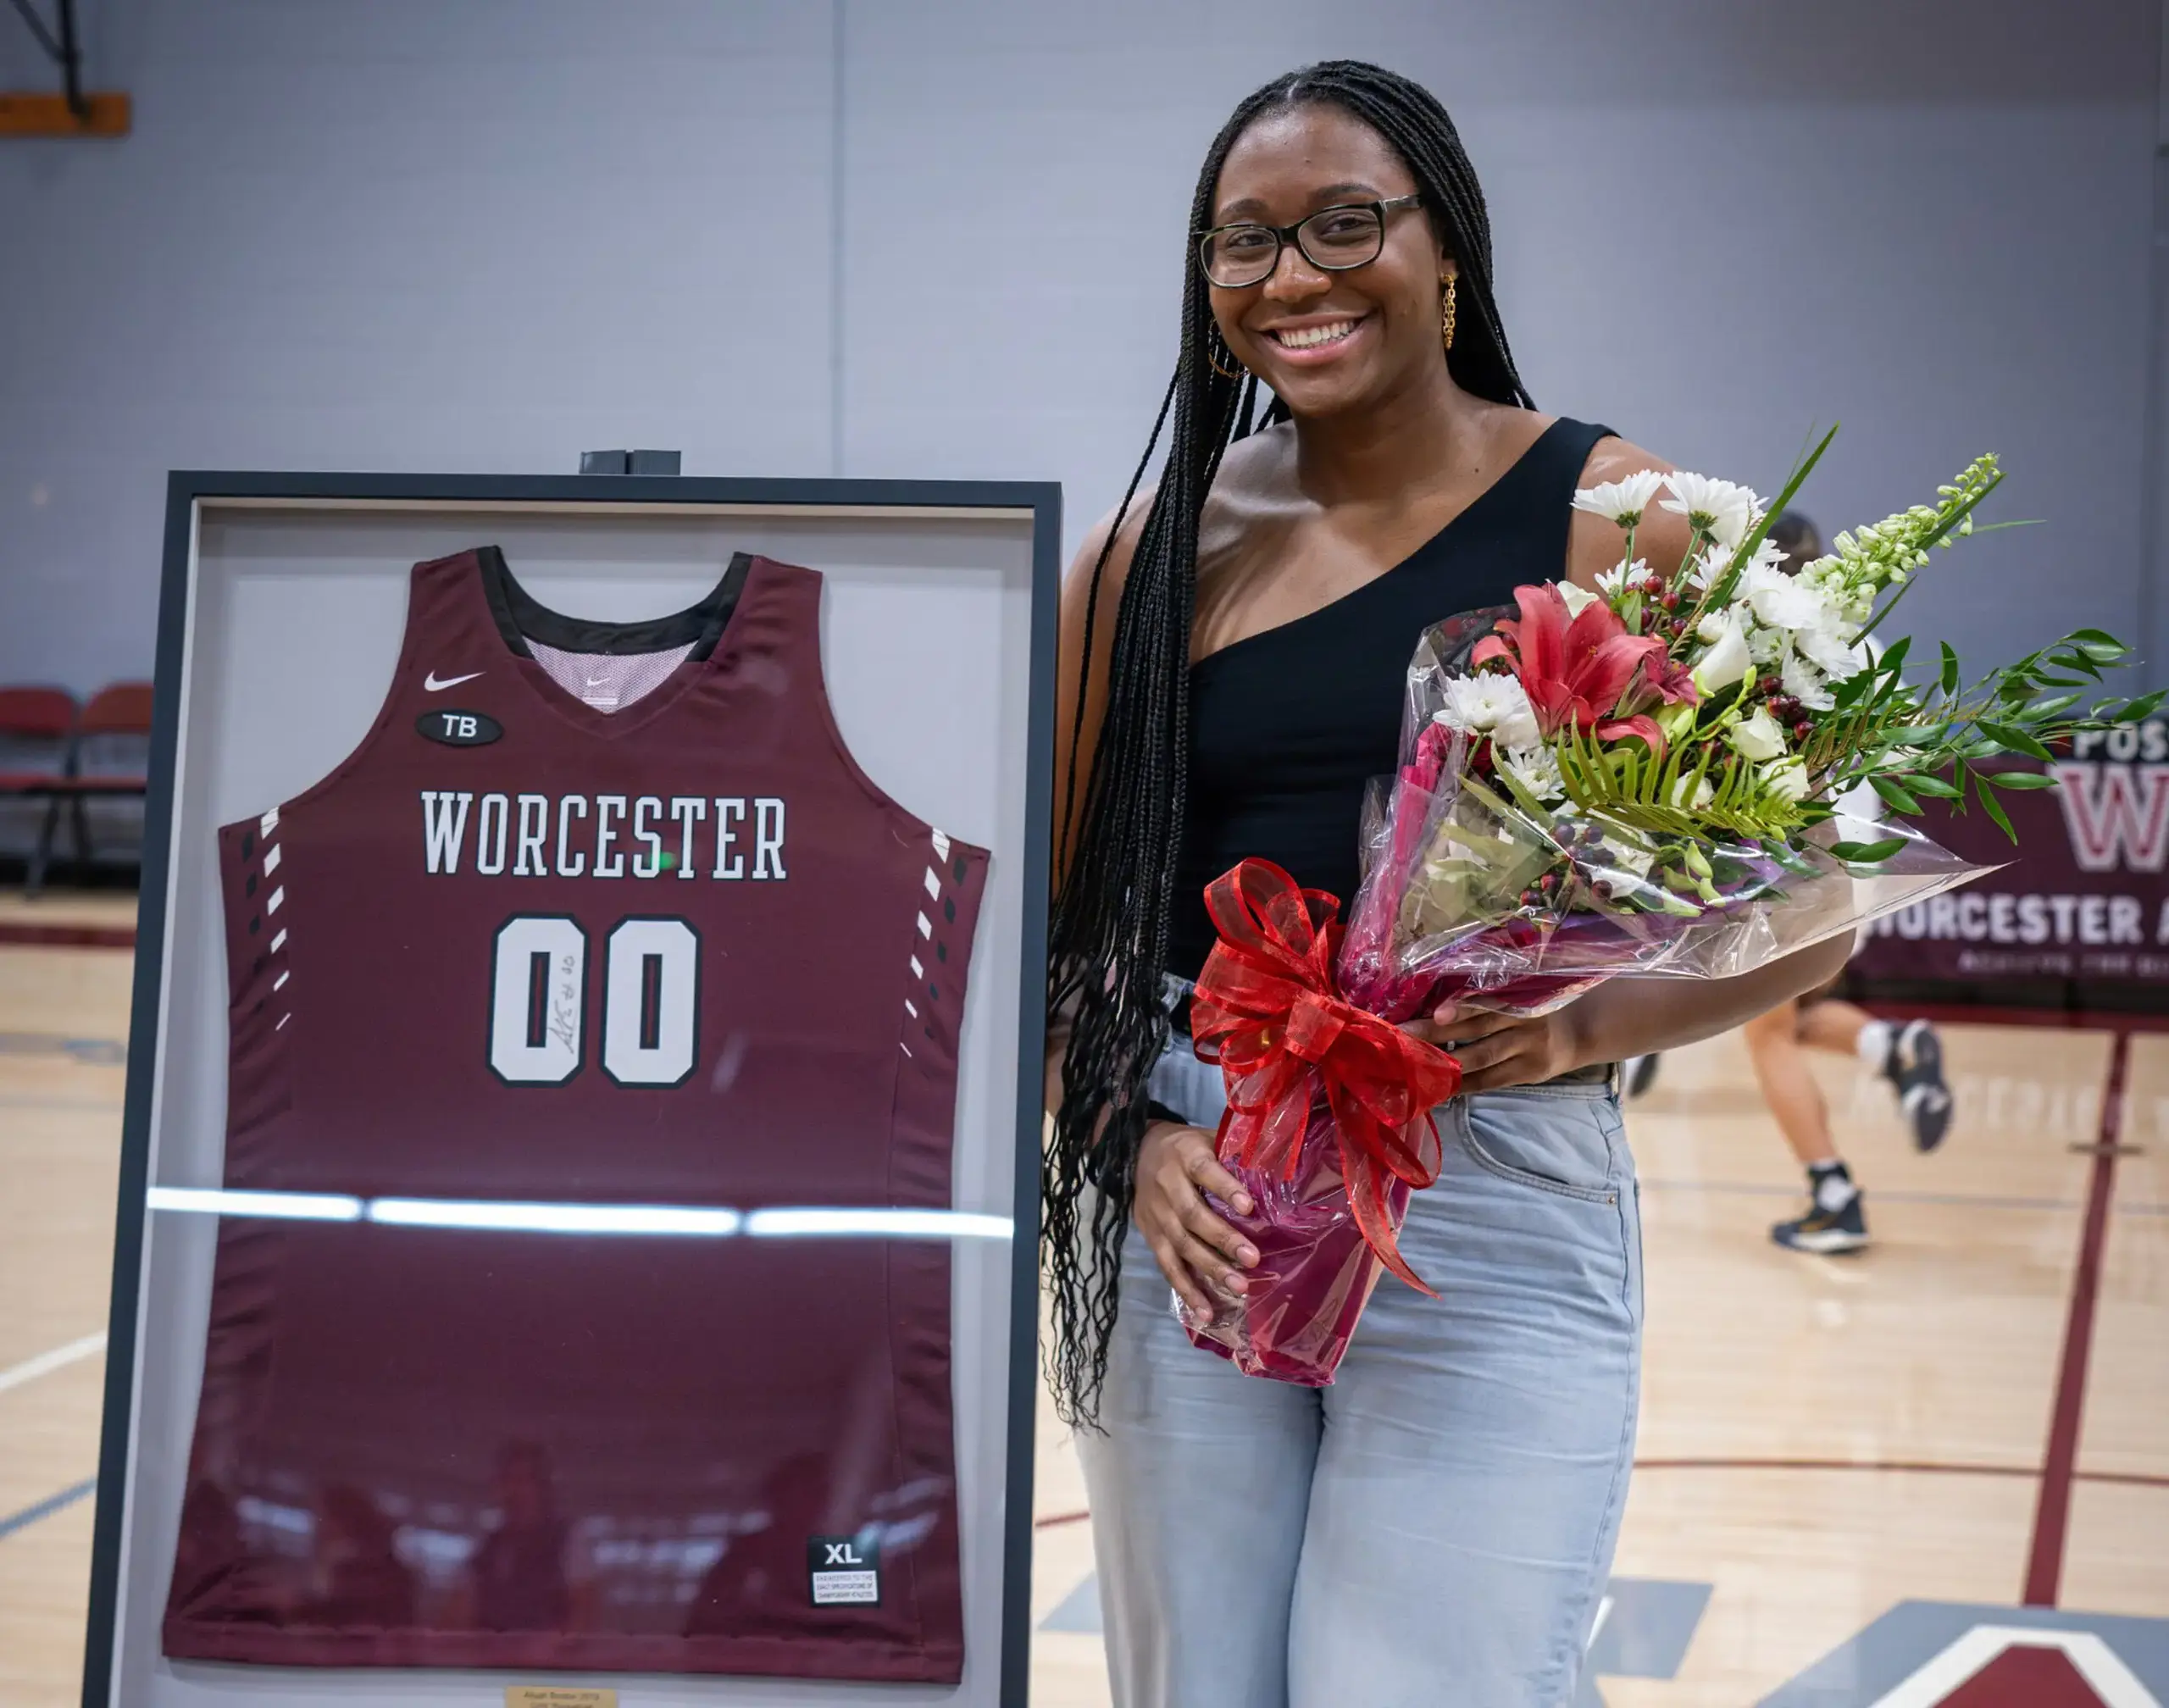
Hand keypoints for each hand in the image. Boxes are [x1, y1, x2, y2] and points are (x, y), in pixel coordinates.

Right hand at [1132, 1121, 1259, 1323]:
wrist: (1135, 1153)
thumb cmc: (1187, 1148)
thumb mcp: (1207, 1139)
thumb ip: (1234, 1155)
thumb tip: (1279, 1174)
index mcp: (1186, 1156)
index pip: (1204, 1170)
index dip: (1225, 1188)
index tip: (1249, 1206)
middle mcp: (1167, 1185)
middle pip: (1193, 1215)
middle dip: (1223, 1239)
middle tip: (1252, 1260)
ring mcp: (1156, 1215)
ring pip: (1181, 1245)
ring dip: (1210, 1269)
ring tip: (1239, 1288)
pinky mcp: (1150, 1236)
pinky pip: (1167, 1266)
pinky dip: (1186, 1290)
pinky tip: (1205, 1312)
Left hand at [1403, 1001, 1585, 1093]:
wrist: (1578, 1033)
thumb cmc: (1533, 1007)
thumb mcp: (1519, 992)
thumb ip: (1486, 996)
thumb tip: (1434, 1005)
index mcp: (1519, 995)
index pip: (1486, 1001)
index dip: (1462, 1007)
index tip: (1436, 1013)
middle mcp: (1524, 1021)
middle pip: (1477, 1028)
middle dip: (1439, 1033)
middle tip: (1405, 1036)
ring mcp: (1528, 1049)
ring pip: (1483, 1057)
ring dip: (1447, 1063)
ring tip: (1414, 1065)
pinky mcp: (1528, 1073)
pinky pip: (1491, 1081)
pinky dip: (1465, 1085)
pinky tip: (1440, 1088)